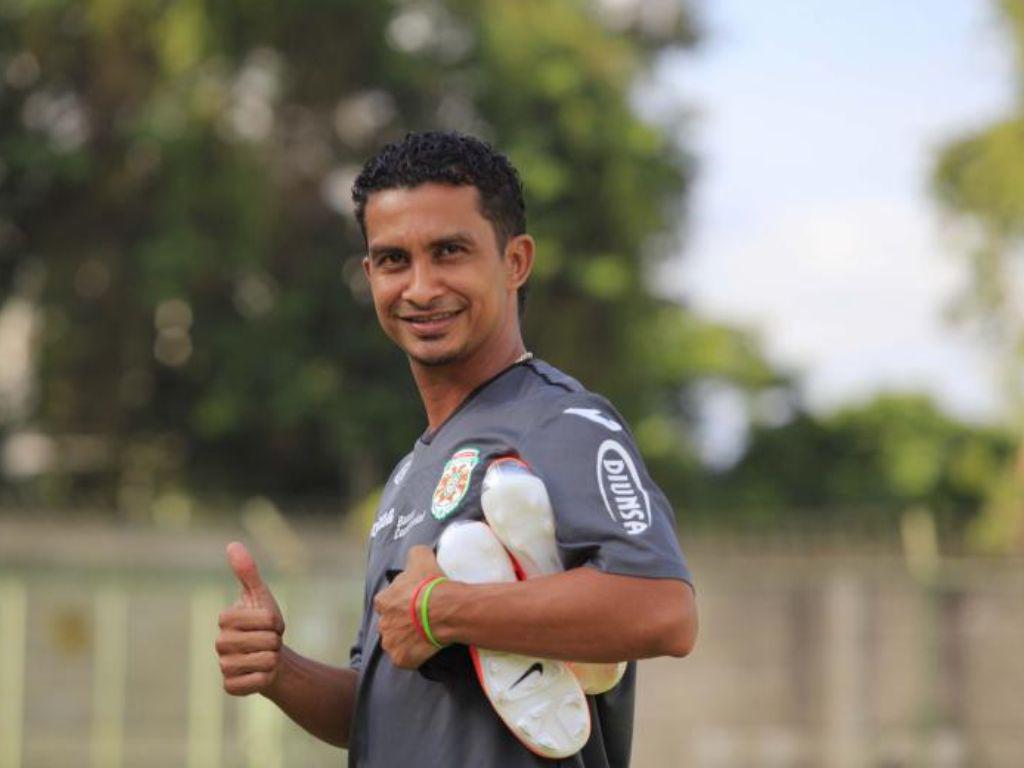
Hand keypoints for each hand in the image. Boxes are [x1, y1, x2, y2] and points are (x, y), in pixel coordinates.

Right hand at [216, 541, 285, 695]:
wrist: (269, 656)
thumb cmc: (264, 624)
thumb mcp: (260, 595)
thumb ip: (247, 571)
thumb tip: (232, 544)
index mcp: (225, 619)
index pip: (266, 619)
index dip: (276, 622)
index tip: (269, 624)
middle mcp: (220, 643)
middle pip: (267, 641)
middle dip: (275, 641)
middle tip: (268, 641)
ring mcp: (224, 666)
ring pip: (266, 661)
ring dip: (273, 659)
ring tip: (264, 655)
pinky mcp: (231, 686)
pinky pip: (257, 682)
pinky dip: (266, 678)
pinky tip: (260, 674)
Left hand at [373, 545, 445, 668]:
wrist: (445, 610)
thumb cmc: (431, 584)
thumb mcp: (421, 556)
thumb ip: (414, 554)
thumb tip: (415, 554)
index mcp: (383, 601)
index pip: (386, 602)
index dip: (400, 602)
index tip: (413, 602)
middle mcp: (382, 624)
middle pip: (390, 623)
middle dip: (401, 621)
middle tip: (420, 619)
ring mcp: (391, 643)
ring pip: (396, 642)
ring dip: (406, 639)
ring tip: (424, 635)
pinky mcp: (401, 659)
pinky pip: (406, 658)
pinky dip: (413, 655)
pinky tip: (426, 648)